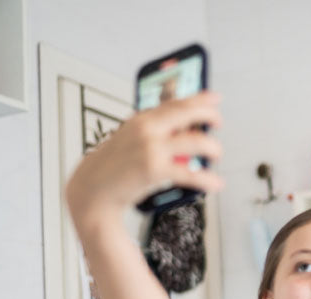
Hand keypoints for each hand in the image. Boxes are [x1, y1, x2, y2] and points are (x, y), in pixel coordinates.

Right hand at [65, 91, 222, 222]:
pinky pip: (191, 174)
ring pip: (196, 142)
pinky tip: (215, 183)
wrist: (92, 189)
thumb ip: (155, 131)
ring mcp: (151, 148)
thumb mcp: (131, 139)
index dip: (198, 98)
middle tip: (218, 123)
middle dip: (210, 116)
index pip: (174, 102)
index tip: (214, 98)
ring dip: (213, 148)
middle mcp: (147, 129)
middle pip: (188, 114)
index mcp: (141, 119)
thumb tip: (185, 129)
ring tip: (216, 154)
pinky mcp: (155, 170)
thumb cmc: (113, 166)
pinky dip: (208, 179)